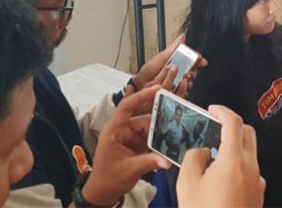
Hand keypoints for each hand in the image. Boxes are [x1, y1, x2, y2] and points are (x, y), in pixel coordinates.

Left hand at [82, 86, 170, 205]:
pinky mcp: (139, 145)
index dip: (141, 96)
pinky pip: (153, 139)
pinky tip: (172, 142)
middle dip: (159, 120)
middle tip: (177, 120)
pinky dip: (161, 141)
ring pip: (151, 129)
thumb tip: (168, 161)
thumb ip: (149, 162)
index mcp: (115, 130)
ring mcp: (132, 137)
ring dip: (162, 133)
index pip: (126, 107)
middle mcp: (124, 130)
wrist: (103, 192)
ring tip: (178, 133)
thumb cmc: (108, 178)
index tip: (157, 89)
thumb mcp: (129, 169)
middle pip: (145, 119)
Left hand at [145, 54, 206, 98]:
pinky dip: (182, 90)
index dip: (199, 61)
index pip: (194, 63)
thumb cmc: (150, 70)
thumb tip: (182, 36)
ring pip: (188, 83)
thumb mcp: (162, 56)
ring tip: (184, 78)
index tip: (201, 61)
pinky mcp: (173, 95)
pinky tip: (180, 87)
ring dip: (187, 80)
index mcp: (180, 65)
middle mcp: (180, 75)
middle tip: (191, 71)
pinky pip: (181, 94)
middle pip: (193, 73)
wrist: (140, 83)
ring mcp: (177, 85)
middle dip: (193, 72)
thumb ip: (174, 48)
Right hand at [177, 105, 264, 207]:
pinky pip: (250, 172)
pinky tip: (221, 181)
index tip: (212, 109)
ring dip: (234, 148)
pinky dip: (238, 166)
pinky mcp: (259, 195)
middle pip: (247, 134)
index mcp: (234, 160)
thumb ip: (194, 158)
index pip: (234, 123)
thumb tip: (204, 152)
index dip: (223, 111)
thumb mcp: (188, 184)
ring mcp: (258, 181)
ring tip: (212, 159)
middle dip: (232, 127)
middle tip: (213, 130)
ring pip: (249, 154)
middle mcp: (251, 167)